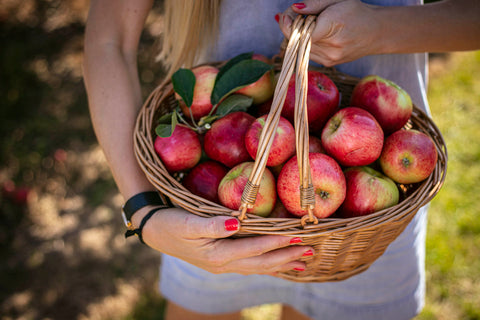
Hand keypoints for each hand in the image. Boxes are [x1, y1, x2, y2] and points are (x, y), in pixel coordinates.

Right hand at [140, 207, 313, 274]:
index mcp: (217, 254)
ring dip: (280, 264)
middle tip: (309, 252)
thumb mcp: (187, 222)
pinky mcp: (220, 261)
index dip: (276, 242)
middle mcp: (223, 264)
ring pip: (257, 268)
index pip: (254, 248)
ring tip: (301, 263)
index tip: (297, 237)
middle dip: (286, 258)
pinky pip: (249, 266)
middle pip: (261, 263)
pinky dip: (266, 266)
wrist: (153, 230)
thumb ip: (212, 225)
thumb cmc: (170, 223)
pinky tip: (275, 265)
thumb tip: (235, 223)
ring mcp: (222, 265)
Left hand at [277, 0, 382, 65]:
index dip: (289, 24)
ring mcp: (329, 58)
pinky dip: (306, 42)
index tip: (289, 14)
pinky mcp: (328, 63)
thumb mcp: (336, 0)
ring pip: (300, 48)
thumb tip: (293, 9)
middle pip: (297, 40)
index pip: (299, 33)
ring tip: (314, 23)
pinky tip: (318, 33)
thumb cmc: (356, 12)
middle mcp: (330, 48)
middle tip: (300, 15)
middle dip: (293, 26)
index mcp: (332, 28)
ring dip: (299, 35)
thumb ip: (313, 4)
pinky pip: (307, 52)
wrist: (376, 32)